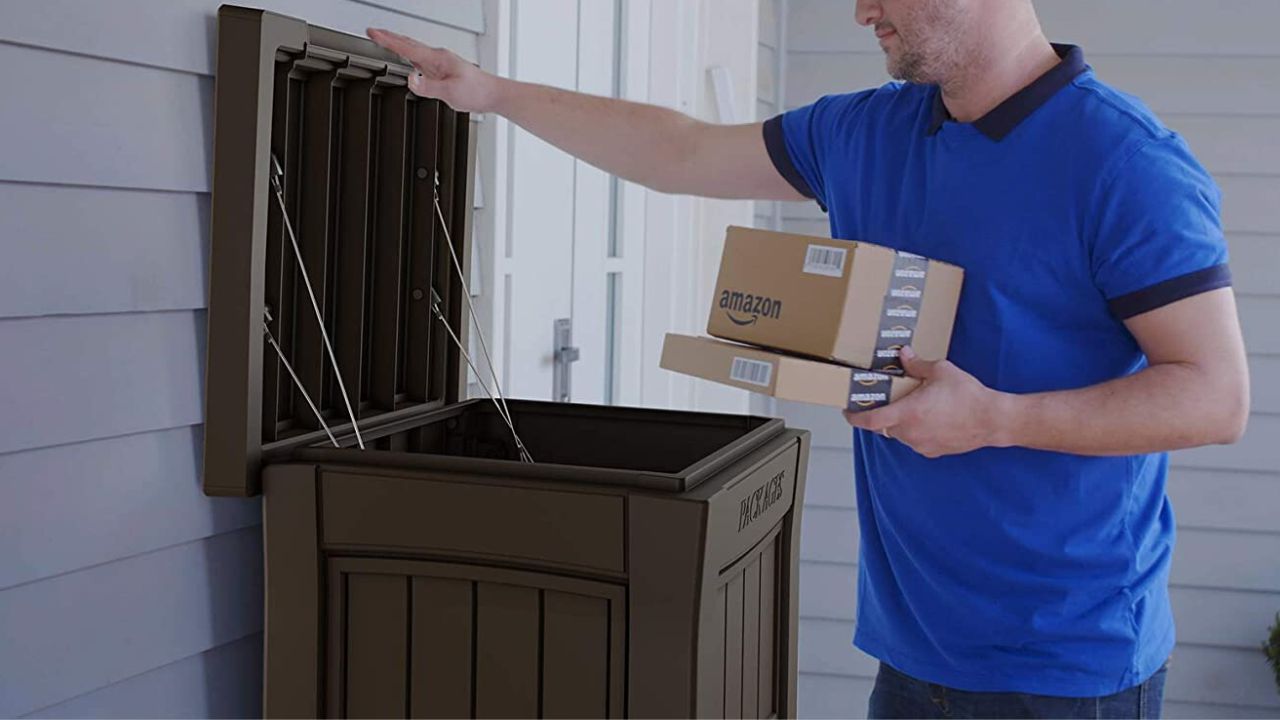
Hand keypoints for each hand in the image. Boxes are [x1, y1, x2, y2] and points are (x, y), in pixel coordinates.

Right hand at [367, 28, 502, 111]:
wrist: (493, 94)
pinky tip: (408, 59)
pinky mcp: (443, 71)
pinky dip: (409, 55)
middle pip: (408, 44)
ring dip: (398, 44)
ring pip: (414, 50)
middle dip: (389, 38)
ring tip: (384, 40)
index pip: (407, 47)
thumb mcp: (450, 93)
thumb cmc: (477, 91)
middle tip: (372, 32)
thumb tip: (410, 80)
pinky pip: (420, 60)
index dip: (388, 40)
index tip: (372, 33)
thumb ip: (428, 87)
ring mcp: (440, 64)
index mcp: (437, 59)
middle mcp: (438, 58)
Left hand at [844, 346, 1013, 457]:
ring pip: (900, 434)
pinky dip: (916, 430)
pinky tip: (930, 418)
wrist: (993, 420)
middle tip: (889, 400)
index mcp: (907, 413)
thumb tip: (904, 355)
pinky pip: (915, 441)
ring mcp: (921, 445)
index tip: (847, 412)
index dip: (854, 417)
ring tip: (915, 406)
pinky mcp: (933, 451)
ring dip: (901, 422)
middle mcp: (910, 433)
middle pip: (884, 426)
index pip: (869, 421)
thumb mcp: (941, 372)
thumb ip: (917, 365)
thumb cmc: (968, 396)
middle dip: (883, 414)